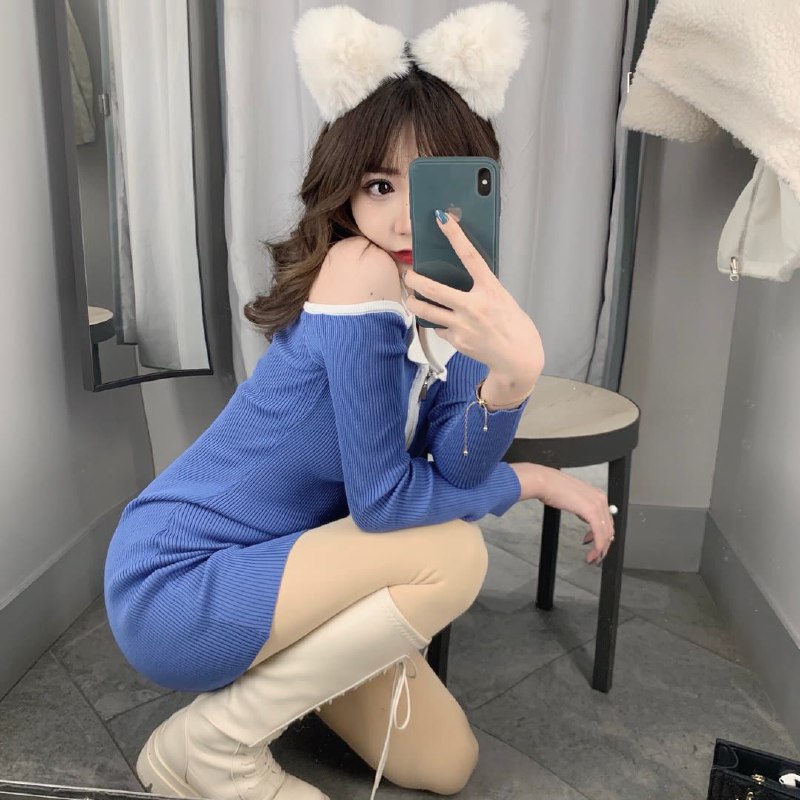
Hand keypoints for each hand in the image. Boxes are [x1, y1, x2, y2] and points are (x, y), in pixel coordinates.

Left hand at [402, 210, 543, 379]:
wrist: (518, 358)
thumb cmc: (513, 325)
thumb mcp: (502, 298)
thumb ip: (482, 287)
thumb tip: (461, 275)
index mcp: (490, 290)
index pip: (470, 256)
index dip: (455, 235)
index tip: (442, 219)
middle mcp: (474, 306)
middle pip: (433, 288)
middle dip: (414, 280)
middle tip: (408, 275)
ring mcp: (463, 325)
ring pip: (425, 310)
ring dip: (413, 303)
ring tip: (411, 298)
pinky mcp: (457, 341)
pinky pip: (439, 328)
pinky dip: (438, 324)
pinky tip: (441, 322)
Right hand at [511, 463, 615, 564]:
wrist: (545, 482)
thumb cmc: (553, 488)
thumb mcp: (574, 498)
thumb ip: (583, 507)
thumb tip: (586, 517)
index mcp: (598, 495)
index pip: (607, 520)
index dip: (603, 535)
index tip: (594, 543)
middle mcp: (601, 499)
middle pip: (609, 528)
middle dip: (603, 545)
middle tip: (595, 555)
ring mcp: (597, 505)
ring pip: (606, 534)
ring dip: (600, 549)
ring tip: (592, 557)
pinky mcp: (591, 512)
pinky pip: (599, 534)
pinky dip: (598, 547)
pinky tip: (593, 553)